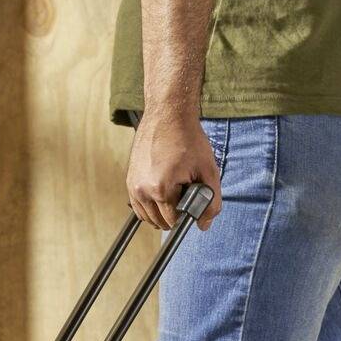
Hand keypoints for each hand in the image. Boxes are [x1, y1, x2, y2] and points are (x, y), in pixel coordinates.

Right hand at [127, 107, 221, 230]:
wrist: (168, 115)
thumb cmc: (188, 139)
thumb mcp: (208, 171)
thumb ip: (211, 202)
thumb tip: (203, 225)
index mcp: (160, 189)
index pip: (173, 221)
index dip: (187, 214)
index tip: (193, 200)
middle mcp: (141, 189)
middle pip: (158, 221)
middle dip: (174, 213)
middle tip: (185, 191)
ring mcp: (132, 184)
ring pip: (146, 216)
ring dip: (161, 211)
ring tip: (175, 190)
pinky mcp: (129, 179)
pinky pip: (138, 204)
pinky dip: (151, 204)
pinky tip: (163, 190)